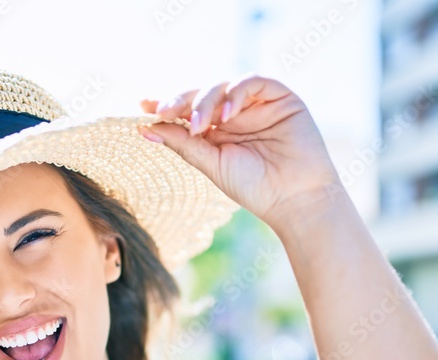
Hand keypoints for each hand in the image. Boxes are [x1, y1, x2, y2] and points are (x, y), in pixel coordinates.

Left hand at [139, 73, 343, 230]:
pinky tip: (226, 114)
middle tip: (164, 111)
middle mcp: (235, 114)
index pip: (187, 110)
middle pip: (201, 94)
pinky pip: (252, 82)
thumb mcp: (211, 164)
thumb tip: (145, 128)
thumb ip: (183, 143)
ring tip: (198, 125)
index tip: (142, 106)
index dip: (166, 104)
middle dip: (181, 101)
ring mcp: (256, 103)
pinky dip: (236, 93)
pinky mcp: (280, 96)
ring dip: (206, 101)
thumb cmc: (254, 187)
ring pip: (223, 86)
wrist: (295, 198)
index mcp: (217, 130)